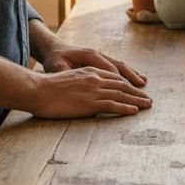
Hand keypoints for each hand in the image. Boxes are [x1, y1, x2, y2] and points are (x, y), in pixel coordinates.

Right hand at [27, 66, 151, 118]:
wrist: (37, 90)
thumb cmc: (46, 88)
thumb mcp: (66, 80)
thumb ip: (79, 84)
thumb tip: (84, 92)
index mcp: (88, 72)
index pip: (113, 77)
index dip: (126, 83)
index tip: (135, 89)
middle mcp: (94, 78)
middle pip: (121, 85)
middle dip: (136, 92)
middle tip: (147, 99)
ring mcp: (93, 90)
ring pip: (121, 94)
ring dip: (137, 100)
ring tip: (147, 105)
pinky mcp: (90, 103)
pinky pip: (113, 105)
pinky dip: (126, 108)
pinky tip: (134, 112)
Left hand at [40, 42, 147, 87]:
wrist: (53, 49)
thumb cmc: (54, 60)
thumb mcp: (57, 67)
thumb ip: (67, 74)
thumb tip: (74, 82)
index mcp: (90, 55)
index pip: (110, 69)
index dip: (120, 82)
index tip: (128, 94)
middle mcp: (99, 55)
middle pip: (119, 67)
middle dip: (131, 79)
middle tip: (142, 91)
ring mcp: (101, 57)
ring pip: (121, 66)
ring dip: (132, 75)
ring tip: (144, 83)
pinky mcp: (100, 61)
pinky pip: (117, 67)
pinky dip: (127, 73)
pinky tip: (136, 79)